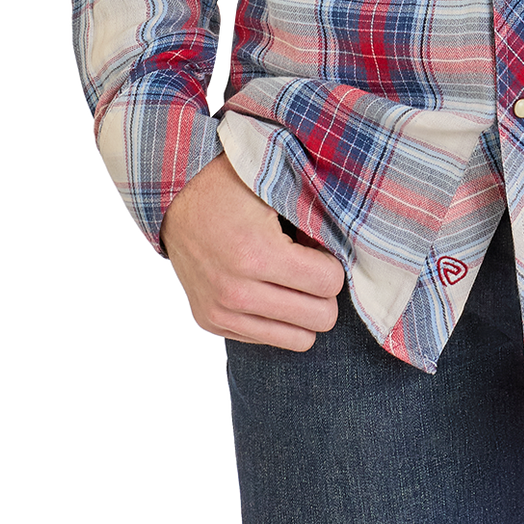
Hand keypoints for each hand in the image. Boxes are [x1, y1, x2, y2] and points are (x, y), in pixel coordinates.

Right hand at [160, 154, 345, 351]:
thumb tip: (349, 245)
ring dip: (303, 310)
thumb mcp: (275, 187)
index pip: (329, 284)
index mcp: (256, 254)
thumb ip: (314, 216)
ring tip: (290, 279)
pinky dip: (276, 317)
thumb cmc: (231, 184)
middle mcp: (236, 292)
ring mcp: (220, 312)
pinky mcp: (211, 322)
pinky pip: (267, 339)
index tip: (319, 249)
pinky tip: (266, 286)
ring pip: (297, 340)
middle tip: (310, 265)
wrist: (174, 197)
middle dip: (324, 292)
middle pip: (319, 319)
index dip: (333, 264)